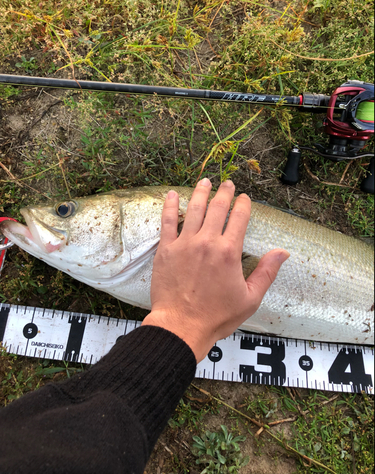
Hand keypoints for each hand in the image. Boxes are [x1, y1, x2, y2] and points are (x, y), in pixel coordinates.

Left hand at [142, 179, 289, 362]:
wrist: (182, 326)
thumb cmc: (217, 316)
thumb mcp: (250, 298)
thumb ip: (267, 272)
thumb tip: (282, 252)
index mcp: (229, 252)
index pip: (239, 218)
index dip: (243, 205)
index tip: (244, 198)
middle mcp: (207, 242)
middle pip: (218, 208)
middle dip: (224, 193)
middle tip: (227, 184)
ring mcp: (184, 244)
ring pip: (194, 209)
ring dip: (201, 192)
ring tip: (205, 181)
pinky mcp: (166, 249)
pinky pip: (167, 221)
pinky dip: (170, 206)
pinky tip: (173, 194)